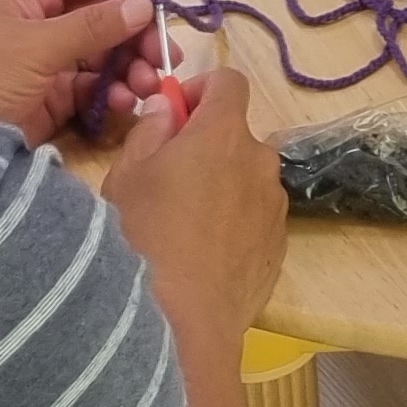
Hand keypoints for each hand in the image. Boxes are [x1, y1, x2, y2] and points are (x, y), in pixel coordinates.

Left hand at [0, 0, 173, 144]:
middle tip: (164, 58)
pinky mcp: (54, 93)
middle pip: (106, 13)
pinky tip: (124, 103)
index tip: (164, 11)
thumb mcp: (38, 46)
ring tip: (147, 87)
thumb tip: (144, 4)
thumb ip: (93, 25)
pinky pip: (95, 84)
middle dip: (137, 34)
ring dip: (131, 66)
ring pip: (105, 51)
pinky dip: (114, 91)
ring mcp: (50, 56)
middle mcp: (43, 16)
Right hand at [105, 67, 286, 352]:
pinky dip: (234, 225)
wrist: (178, 323)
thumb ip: (151, 129)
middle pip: (238, 135)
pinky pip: (255, 220)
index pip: (229, 82)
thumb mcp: (127, 176)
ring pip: (247, 180)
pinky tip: (203, 257)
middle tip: (168, 179)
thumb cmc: (142, 238)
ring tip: (184, 226)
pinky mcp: (279, 248)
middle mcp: (261, 162)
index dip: (201, 89)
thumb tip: (169, 106)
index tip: (176, 114)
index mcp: (224, 133)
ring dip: (223, 186)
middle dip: (208, 145)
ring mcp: (275, 208)